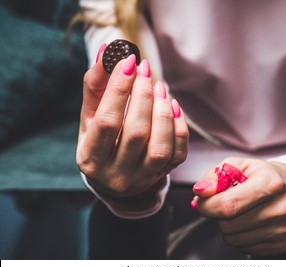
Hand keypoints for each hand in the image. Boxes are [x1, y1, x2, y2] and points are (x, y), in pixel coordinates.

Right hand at [76, 52, 188, 198]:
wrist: (114, 176)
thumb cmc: (100, 140)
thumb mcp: (89, 117)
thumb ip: (96, 86)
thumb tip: (106, 52)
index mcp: (91, 158)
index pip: (107, 122)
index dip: (119, 89)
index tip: (129, 61)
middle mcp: (116, 174)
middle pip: (136, 133)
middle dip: (143, 96)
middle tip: (145, 70)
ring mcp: (142, 178)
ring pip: (159, 147)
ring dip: (163, 112)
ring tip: (160, 87)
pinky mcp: (161, 175)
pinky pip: (178, 153)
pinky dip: (179, 127)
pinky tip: (173, 106)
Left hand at [192, 157, 285, 255]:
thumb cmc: (258, 175)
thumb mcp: (236, 165)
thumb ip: (214, 176)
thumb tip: (201, 192)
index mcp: (270, 183)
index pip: (228, 205)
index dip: (206, 206)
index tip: (201, 202)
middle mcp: (281, 207)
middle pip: (228, 225)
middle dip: (217, 216)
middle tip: (224, 204)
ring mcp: (284, 228)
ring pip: (234, 240)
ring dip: (227, 228)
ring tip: (238, 213)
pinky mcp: (283, 244)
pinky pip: (245, 249)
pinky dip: (239, 238)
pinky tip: (248, 223)